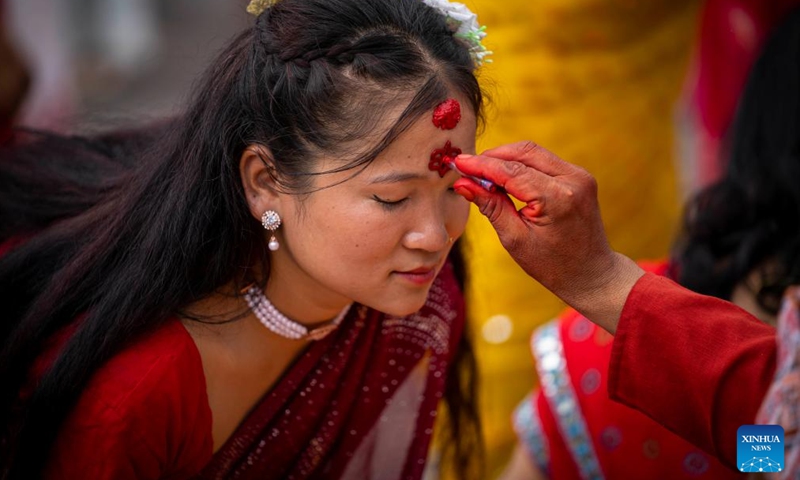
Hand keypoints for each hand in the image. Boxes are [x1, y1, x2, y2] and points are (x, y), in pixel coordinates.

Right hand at [453, 141, 642, 331]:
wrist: (591, 273)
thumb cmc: (552, 264)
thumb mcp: (515, 239)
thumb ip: (490, 206)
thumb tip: (463, 184)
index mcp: (557, 198)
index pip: (511, 172)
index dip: (481, 165)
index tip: (458, 162)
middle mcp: (572, 180)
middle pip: (523, 152)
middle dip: (492, 157)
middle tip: (466, 168)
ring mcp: (579, 175)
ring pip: (533, 153)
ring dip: (505, 159)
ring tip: (482, 174)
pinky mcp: (579, 176)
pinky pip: (543, 160)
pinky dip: (521, 165)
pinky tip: (504, 177)